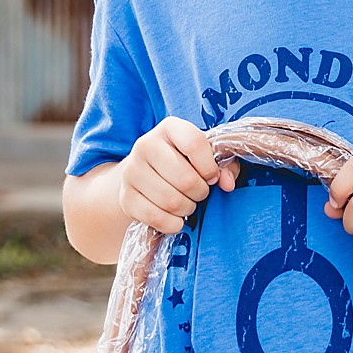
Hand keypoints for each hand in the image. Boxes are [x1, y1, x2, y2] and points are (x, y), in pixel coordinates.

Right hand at [117, 117, 237, 233]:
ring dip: (187, 209)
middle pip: (185, 179)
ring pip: (171, 201)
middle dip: (200, 192)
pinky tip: (176, 218)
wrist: (144, 176)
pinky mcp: (125, 197)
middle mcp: (145, 145)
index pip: (194, 143)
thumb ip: (225, 165)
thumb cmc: (184, 164)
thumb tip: (227, 183)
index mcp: (169, 128)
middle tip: (199, 193)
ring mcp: (132, 171)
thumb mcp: (207, 157)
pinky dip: (172, 224)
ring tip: (187, 203)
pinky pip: (156, 217)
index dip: (210, 167)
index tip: (212, 177)